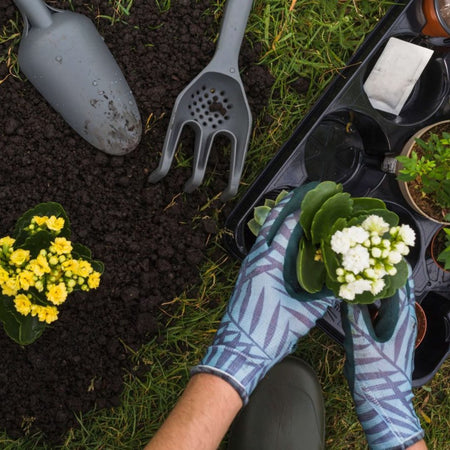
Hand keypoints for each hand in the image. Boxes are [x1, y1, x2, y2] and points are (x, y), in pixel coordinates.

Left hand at [192, 183, 337, 403]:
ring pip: (265, 233)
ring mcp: (249, 265)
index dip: (303, 209)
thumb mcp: (303, 315)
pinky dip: (275, 236)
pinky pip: (263, 247)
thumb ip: (324, 297)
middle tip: (306, 192)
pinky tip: (286, 239)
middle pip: (272, 222)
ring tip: (297, 208)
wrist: (239, 350)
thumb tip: (344, 285)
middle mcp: (256, 258)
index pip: (287, 227)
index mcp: (269, 262)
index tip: (318, 196)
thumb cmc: (269, 332)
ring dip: (280, 219)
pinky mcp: (249, 274)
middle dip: (288, 205)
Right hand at [341, 269, 423, 449]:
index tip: (377, 251)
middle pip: (393, 290)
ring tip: (356, 274)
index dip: (390, 267)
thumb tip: (347, 292)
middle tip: (361, 260)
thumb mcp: (361, 341)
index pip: (400, 284)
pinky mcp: (385, 336)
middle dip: (380, 274)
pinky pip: (377, 313)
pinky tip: (354, 300)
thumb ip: (354, 314)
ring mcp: (393, 329)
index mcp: (402, 319)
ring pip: (384, 300)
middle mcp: (401, 320)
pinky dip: (368, 303)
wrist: (382, 403)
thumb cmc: (375, 374)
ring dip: (373, 287)